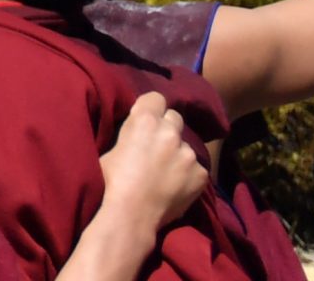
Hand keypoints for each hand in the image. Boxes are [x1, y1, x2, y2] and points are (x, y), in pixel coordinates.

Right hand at [96, 91, 205, 238]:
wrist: (131, 215)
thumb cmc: (113, 181)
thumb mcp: (116, 145)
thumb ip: (132, 132)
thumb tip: (137, 132)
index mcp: (145, 119)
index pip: (157, 98)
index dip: (152, 109)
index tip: (148, 121)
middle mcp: (169, 131)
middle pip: (175, 118)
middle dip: (168, 129)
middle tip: (159, 147)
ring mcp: (187, 153)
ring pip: (187, 146)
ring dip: (179, 154)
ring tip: (169, 172)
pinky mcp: (200, 174)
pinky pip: (197, 168)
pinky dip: (189, 175)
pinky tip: (178, 186)